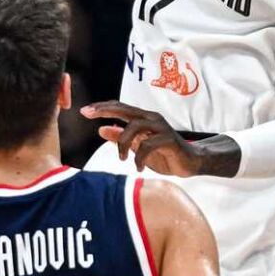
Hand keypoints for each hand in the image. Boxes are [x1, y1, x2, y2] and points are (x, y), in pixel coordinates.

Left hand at [81, 101, 237, 177]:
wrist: (190, 162)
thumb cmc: (163, 153)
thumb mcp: (137, 147)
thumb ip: (121, 137)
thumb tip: (101, 129)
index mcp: (143, 119)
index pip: (120, 108)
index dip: (102, 108)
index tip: (84, 110)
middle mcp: (151, 119)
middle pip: (125, 110)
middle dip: (105, 111)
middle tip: (89, 115)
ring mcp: (161, 128)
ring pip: (135, 126)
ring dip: (123, 143)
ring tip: (122, 159)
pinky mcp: (169, 140)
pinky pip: (148, 145)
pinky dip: (139, 158)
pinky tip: (138, 168)